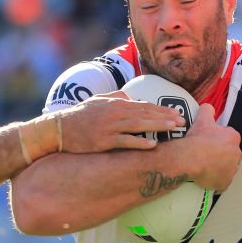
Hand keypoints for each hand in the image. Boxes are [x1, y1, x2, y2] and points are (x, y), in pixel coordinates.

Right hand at [57, 93, 185, 152]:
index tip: (176, 113)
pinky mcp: (103, 141)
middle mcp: (115, 112)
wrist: (58, 128)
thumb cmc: (79, 116)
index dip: (161, 110)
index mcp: (115, 103)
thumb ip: (116, 97)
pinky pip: (125, 141)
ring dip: (158, 126)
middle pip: (145, 114)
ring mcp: (109, 126)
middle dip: (165, 117)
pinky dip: (140, 143)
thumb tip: (130, 97)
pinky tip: (153, 145)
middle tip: (183, 121)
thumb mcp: (98, 101)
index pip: (144, 106)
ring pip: (139, 125)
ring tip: (173, 128)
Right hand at [179, 104, 240, 191]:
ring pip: (227, 168)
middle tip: (206, 155)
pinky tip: (207, 178)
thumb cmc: (198, 138)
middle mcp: (237, 154)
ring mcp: (232, 170)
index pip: (229, 138)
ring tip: (205, 167)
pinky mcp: (225, 183)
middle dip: (221, 155)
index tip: (209, 143)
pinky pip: (222, 182)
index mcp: (233, 137)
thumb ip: (208, 110)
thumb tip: (209, 107)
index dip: (218, 141)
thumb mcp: (202, 119)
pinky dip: (216, 181)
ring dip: (219, 168)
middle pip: (229, 154)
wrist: (190, 158)